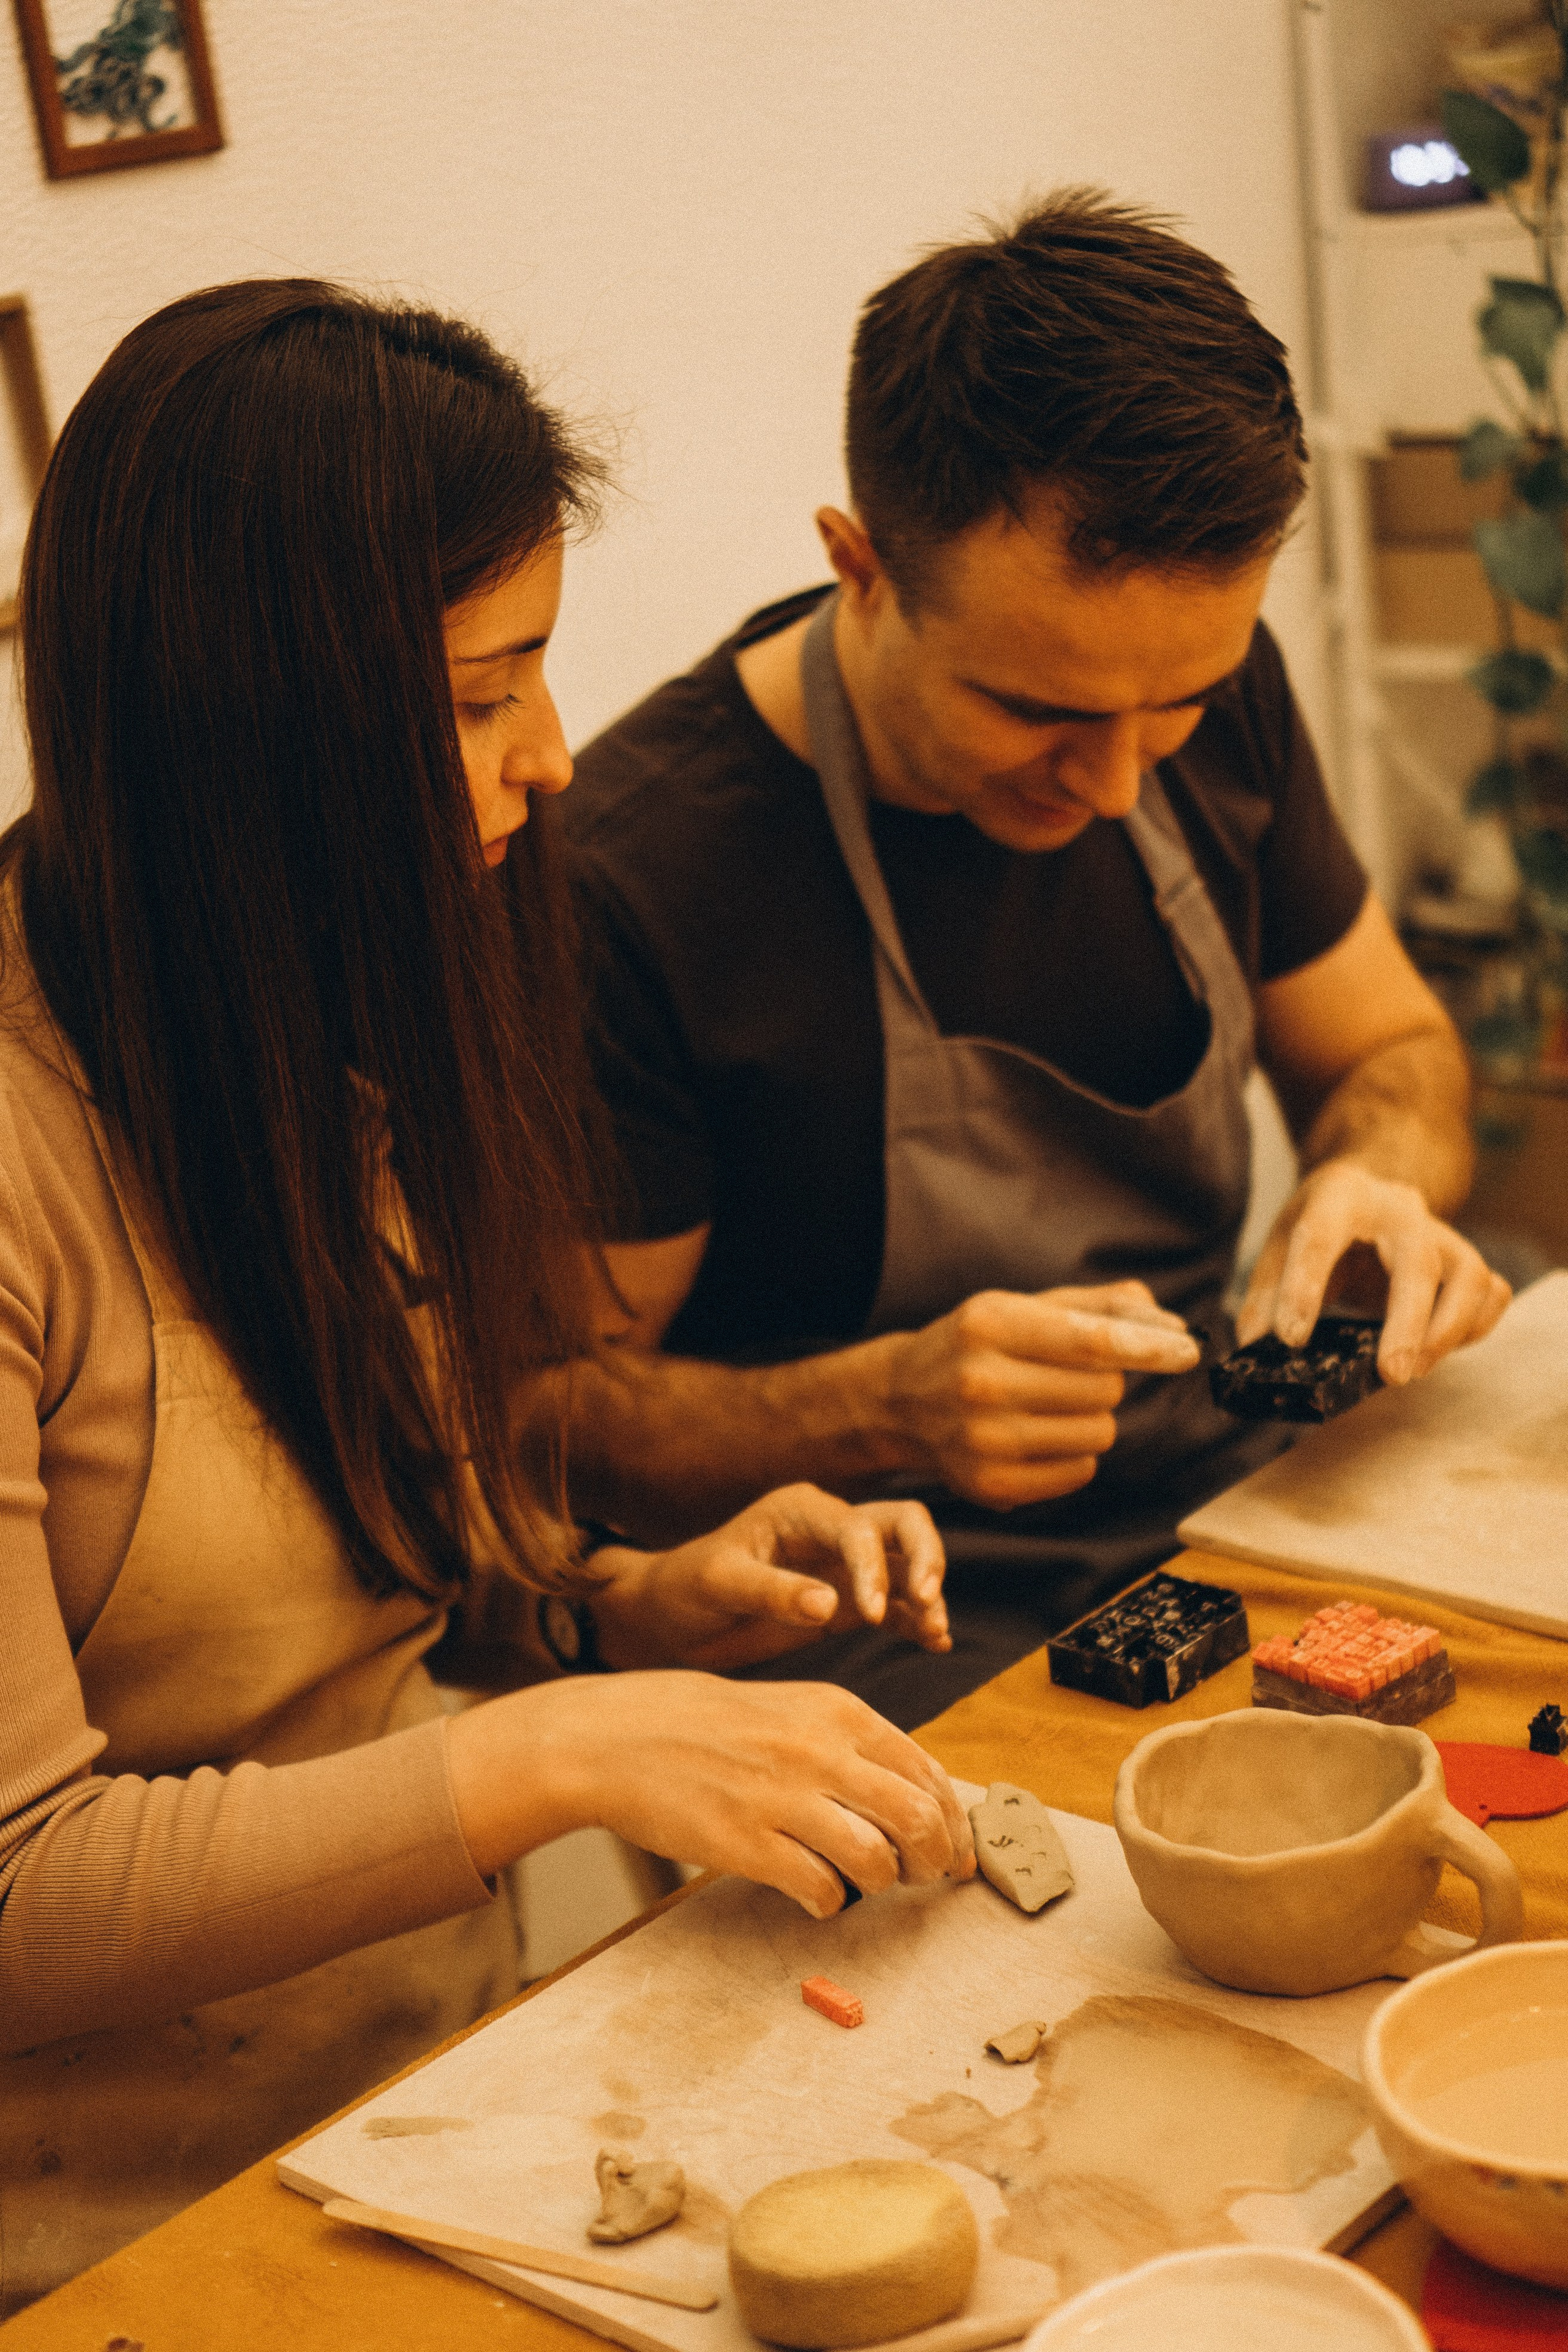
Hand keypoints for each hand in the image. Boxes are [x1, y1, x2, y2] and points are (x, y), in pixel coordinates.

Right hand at [445, 1671, 975, 1915]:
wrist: (618, 1736)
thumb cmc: (708, 1724)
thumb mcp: (790, 1709)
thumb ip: (850, 1744)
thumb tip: (913, 1795)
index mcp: (836, 1712)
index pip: (926, 1772)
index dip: (954, 1821)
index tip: (959, 1852)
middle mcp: (818, 1749)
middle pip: (917, 1817)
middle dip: (936, 1858)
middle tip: (927, 1877)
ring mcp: (781, 1797)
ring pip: (877, 1859)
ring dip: (883, 1883)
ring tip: (866, 1883)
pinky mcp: (745, 1843)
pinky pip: (820, 1889)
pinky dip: (829, 1901)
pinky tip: (813, 1891)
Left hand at [588, 1484, 949, 1671]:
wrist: (669, 1619)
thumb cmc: (685, 1588)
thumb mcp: (718, 1584)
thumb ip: (771, 1591)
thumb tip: (829, 1604)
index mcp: (799, 1511)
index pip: (857, 1527)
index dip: (872, 1566)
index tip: (870, 1611)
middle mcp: (830, 1530)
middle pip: (902, 1525)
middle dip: (925, 1557)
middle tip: (927, 1600)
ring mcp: (842, 1567)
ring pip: (907, 1564)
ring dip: (928, 1593)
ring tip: (937, 1631)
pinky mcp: (846, 1603)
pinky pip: (896, 1605)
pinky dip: (917, 1620)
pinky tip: (933, 1643)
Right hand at [880, 1280, 1199, 1508]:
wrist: (901, 1402)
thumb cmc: (977, 1345)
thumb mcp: (1023, 1307)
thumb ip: (1098, 1306)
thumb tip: (1168, 1324)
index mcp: (989, 1324)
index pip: (1089, 1341)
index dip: (1146, 1346)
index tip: (1186, 1350)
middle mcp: (980, 1382)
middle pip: (1103, 1389)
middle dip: (1105, 1379)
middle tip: (1070, 1375)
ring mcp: (983, 1440)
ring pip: (1099, 1433)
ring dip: (1093, 1418)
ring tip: (1051, 1406)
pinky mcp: (991, 1485)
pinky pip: (1081, 1471)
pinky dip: (1076, 1454)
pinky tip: (1039, 1436)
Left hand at [1236, 1160, 1510, 1383]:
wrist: (1374, 1183)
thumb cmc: (1324, 1221)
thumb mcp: (1281, 1242)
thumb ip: (1265, 1295)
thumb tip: (1253, 1349)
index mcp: (1340, 1198)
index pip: (1320, 1238)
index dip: (1303, 1289)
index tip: (1291, 1340)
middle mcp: (1399, 1211)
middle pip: (1417, 1261)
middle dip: (1407, 1322)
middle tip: (1391, 1375)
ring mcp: (1441, 1233)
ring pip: (1469, 1275)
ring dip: (1448, 1330)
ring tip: (1413, 1370)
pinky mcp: (1464, 1258)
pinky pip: (1490, 1291)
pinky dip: (1475, 1326)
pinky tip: (1442, 1349)